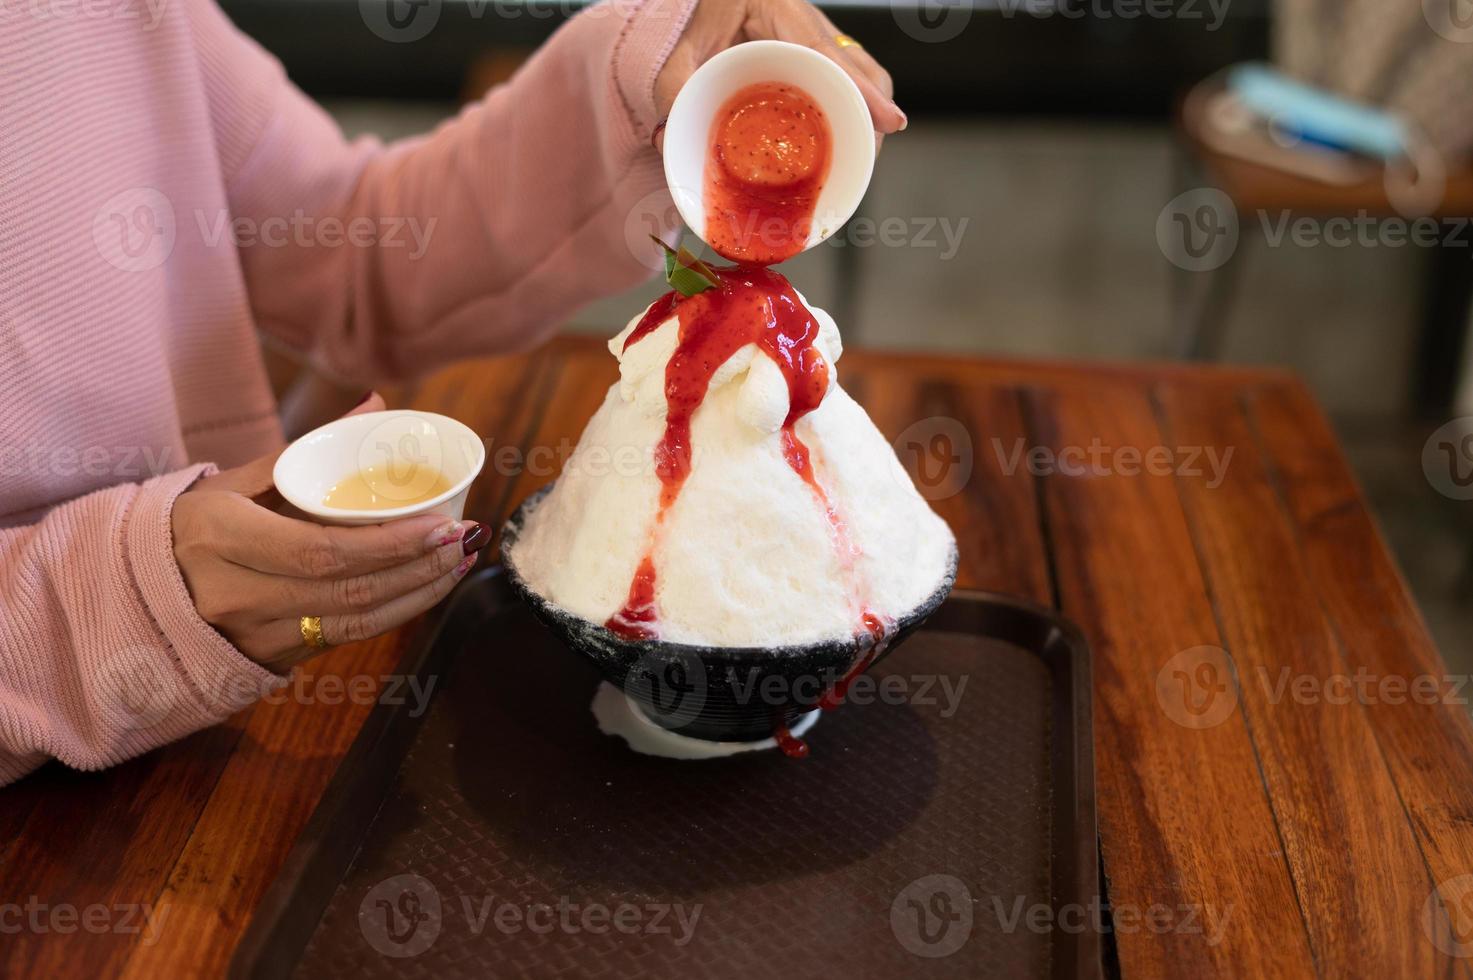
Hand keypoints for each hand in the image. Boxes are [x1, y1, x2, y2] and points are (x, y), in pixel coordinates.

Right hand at [171, 395, 489, 671]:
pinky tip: (426, 589)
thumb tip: (376, 406)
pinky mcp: (270, 659)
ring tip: (459, 562)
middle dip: (417, 567)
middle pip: (346, 590)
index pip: (320, 550)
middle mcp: (234, 592)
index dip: (388, 544)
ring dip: (417, 593)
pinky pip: (344, 640)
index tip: (439, 522)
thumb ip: (307, 449)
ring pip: (353, 622)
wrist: (133, 595)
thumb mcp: (234, 482)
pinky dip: (394, 614)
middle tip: (464, 538)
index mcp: (221, 536)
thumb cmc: (193, 527)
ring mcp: (252, 633)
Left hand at [654, 0, 903, 142]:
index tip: (892, 122)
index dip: (864, 93)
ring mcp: (820, 33)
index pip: (832, 56)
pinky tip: (844, 132)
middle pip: (861, 68)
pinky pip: (850, 73)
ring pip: (863, 71)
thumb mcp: (683, 44)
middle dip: (874, 112)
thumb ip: (674, 84)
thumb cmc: (704, 6)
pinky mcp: (818, 47)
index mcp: (782, 12)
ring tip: (859, 153)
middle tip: (869, 156)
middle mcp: (810, 22)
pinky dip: (854, 103)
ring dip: (867, 111)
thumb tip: (666, 139)